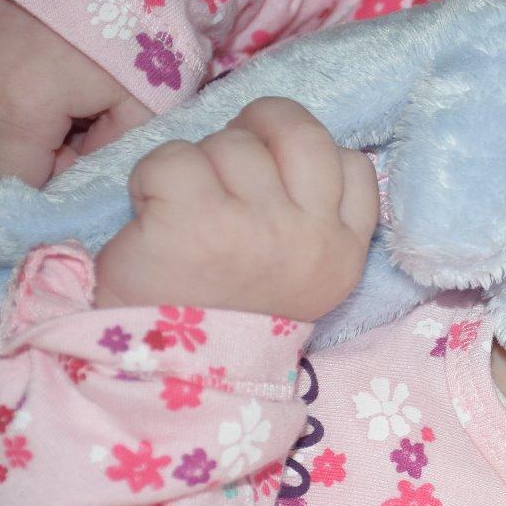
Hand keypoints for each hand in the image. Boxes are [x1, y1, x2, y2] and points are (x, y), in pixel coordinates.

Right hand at [0, 0, 153, 186]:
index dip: (43, 174)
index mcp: (19, 108)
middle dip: (23, 144)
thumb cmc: (131, 24)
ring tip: (43, 80)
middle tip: (68, 111)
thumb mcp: (145, 99)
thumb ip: (110, 149)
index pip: (9, 178)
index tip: (72, 149)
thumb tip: (77, 171)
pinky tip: (18, 58)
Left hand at [94, 97, 378, 321]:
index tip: (276, 182)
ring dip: (199, 164)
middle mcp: (308, 236)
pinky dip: (151, 178)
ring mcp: (255, 226)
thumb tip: (282, 152)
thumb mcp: (303, 277)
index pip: (355, 164)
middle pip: (299, 132)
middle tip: (224, 164)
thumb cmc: (229, 316)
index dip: (308, 157)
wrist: (171, 374)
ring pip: (232, 143)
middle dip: (257, 131)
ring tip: (183, 208)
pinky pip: (174, 158)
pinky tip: (150, 214)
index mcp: (342, 253)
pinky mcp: (195, 220)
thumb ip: (315, 220)